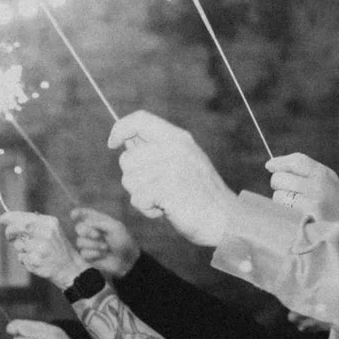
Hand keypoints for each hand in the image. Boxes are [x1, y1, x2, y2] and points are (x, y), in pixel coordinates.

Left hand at [0, 211, 81, 287]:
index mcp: (50, 223)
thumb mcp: (53, 230)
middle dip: (10, 232)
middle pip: (17, 228)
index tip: (2, 219)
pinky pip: (21, 257)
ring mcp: (41, 248)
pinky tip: (36, 260)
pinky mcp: (36, 261)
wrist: (70, 268)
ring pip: (18, 244)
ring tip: (35, 251)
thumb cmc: (58, 248)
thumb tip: (11, 219)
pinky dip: (25, 259)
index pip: (25, 217)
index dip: (10, 217)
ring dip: (21, 248)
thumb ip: (35, 223)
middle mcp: (46, 233)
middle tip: (10, 237)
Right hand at [67, 207, 140, 278]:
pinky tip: (103, 255)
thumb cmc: (124, 242)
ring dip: (94, 244)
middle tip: (97, 235)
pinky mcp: (88, 256)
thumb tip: (85, 221)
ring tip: (106, 248)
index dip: (78, 213)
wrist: (127, 260)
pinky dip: (94, 253)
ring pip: (80, 241)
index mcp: (100, 222)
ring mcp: (89, 244)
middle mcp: (92, 232)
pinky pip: (83, 253)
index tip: (73, 215)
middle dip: (87, 231)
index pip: (86, 215)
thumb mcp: (116, 227)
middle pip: (79, 227)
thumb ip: (100, 222)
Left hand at [107, 110, 237, 247]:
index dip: (120, 128)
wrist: (226, 218)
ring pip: (129, 181)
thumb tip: (124, 139)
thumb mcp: (182, 161)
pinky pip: (138, 199)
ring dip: (141, 196)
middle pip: (127, 158)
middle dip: (134, 179)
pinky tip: (166, 210)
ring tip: (165, 199)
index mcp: (178, 137)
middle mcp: (175, 148)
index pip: (140, 119)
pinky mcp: (168, 188)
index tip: (112, 143)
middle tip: (158, 189)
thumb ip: (156, 149)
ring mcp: (172, 167)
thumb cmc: (199, 194)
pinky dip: (148, 210)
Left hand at [265, 153, 338, 222]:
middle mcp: (318, 185)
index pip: (296, 161)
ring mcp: (312, 202)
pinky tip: (296, 216)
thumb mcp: (326, 179)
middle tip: (288, 192)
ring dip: (281, 201)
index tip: (270, 166)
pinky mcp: (306, 218)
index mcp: (323, 173)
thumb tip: (271, 164)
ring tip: (296, 206)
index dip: (280, 162)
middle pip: (280, 178)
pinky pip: (282, 211)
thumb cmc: (334, 202)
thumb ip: (304, 170)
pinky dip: (285, 213)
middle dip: (279, 184)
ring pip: (277, 196)